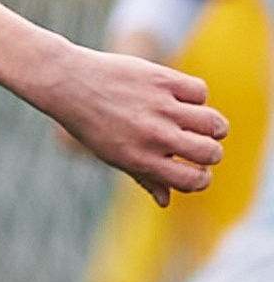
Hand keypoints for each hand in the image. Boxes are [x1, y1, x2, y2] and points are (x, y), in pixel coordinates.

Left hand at [37, 47, 225, 205]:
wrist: (67, 82)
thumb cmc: (89, 122)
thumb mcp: (111, 155)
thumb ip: (143, 178)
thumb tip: (166, 202)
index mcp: (141, 160)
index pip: (194, 181)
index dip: (201, 177)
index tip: (195, 168)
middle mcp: (154, 136)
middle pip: (211, 153)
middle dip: (211, 152)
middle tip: (199, 143)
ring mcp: (160, 107)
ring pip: (214, 122)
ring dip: (212, 125)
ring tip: (200, 123)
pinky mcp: (163, 80)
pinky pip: (200, 92)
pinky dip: (195, 95)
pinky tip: (180, 97)